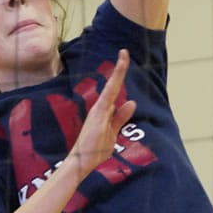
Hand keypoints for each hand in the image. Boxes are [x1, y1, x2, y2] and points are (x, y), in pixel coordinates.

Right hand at [69, 49, 135, 177]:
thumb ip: (121, 117)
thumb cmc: (94, 149)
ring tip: (124, 54)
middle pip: (113, 84)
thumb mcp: (113, 132)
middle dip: (120, 67)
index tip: (123, 60)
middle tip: (124, 50)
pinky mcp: (98, 114)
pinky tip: (119, 70)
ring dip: (119, 71)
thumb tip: (131, 102)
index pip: (114, 90)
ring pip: (112, 86)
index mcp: (103, 111)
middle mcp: (100, 107)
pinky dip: (114, 83)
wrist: (81, 162)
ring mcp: (99, 110)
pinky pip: (109, 95)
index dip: (119, 76)